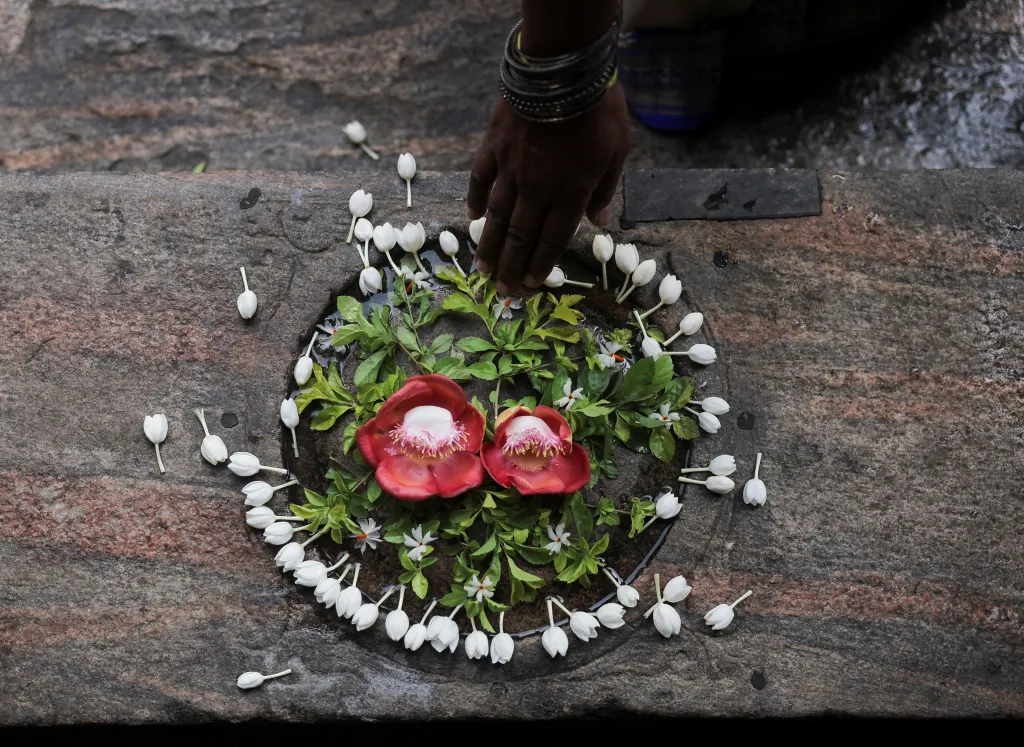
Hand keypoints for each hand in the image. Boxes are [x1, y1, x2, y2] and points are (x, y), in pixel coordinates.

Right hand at [466, 84, 630, 294]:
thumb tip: (601, 223)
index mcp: (570, 194)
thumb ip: (605, 190)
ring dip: (488, 246)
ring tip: (481, 269)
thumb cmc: (599, 111)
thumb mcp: (618, 152)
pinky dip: (474, 199)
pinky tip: (470, 218)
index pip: (551, 240)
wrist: (563, 71)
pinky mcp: (494, 147)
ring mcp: (511, 170)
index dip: (539, 265)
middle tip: (502, 291)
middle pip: (520, 237)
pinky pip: (480, 179)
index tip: (529, 284)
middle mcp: (537, 189)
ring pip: (496, 217)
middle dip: (511, 268)